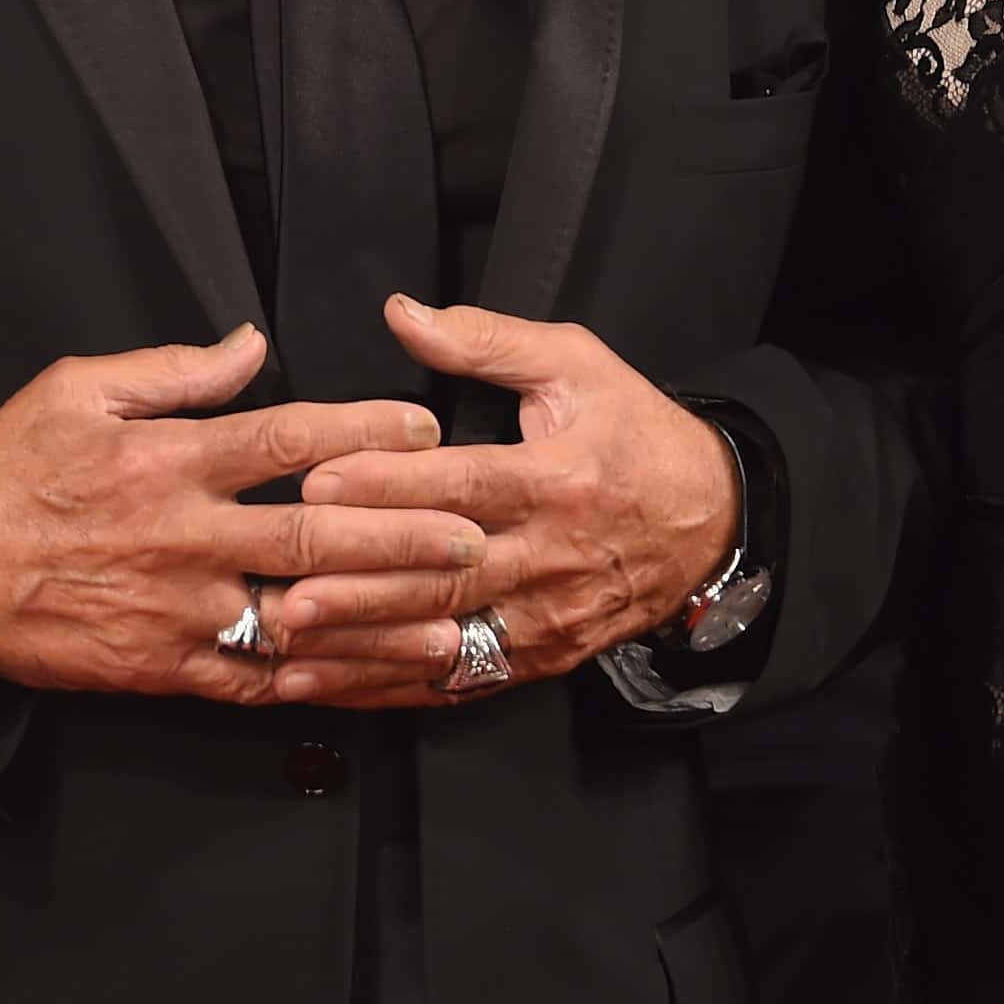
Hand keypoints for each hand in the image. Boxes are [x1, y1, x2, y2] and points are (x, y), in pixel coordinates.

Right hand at [0, 324, 468, 706]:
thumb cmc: (11, 473)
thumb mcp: (77, 389)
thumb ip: (174, 369)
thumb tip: (251, 343)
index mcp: (169, 458)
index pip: (289, 438)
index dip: (365, 431)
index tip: (423, 427)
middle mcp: (185, 535)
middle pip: (316, 532)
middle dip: (404, 532)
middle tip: (473, 530)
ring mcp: (181, 608)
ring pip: (301, 615)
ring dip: (381, 619)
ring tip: (449, 617)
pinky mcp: (168, 665)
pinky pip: (257, 678)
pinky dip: (317, 681)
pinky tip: (369, 679)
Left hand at [266, 297, 735, 705]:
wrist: (715, 520)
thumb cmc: (638, 436)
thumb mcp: (577, 366)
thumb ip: (486, 341)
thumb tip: (405, 316)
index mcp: (557, 479)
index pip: (462, 483)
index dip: (388, 484)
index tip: (318, 481)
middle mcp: (551, 555)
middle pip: (446, 574)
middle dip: (362, 586)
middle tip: (289, 590)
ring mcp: (547, 615)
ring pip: (447, 637)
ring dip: (366, 647)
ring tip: (295, 647)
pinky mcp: (544, 656)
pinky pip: (462, 679)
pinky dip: (394, 687)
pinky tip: (336, 685)